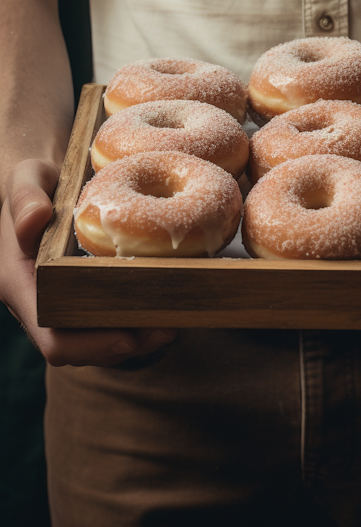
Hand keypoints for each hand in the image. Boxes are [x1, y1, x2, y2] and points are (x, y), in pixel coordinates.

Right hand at [0, 159, 175, 366]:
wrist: (41, 181)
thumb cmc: (33, 179)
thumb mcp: (26, 178)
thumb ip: (25, 197)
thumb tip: (35, 218)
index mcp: (21, 284)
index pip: (52, 336)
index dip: (90, 345)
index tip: (129, 338)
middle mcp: (40, 303)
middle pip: (80, 348)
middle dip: (124, 346)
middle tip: (167, 330)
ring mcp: (62, 302)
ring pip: (97, 339)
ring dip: (135, 339)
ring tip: (173, 322)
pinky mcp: (82, 294)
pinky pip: (107, 320)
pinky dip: (136, 320)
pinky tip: (166, 307)